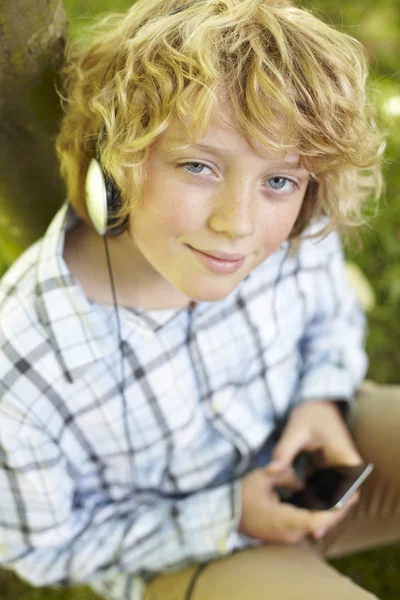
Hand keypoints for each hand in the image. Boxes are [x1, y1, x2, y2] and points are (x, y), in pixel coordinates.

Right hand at [238, 466, 356, 543]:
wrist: (223, 512)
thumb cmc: (239, 494)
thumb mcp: (262, 477)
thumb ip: (286, 475)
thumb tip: (302, 481)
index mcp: (283, 520)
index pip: (317, 520)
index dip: (336, 511)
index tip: (349, 498)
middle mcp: (288, 533)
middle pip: (320, 524)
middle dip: (337, 509)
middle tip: (353, 492)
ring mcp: (286, 536)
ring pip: (315, 525)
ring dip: (328, 511)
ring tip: (343, 493)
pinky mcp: (284, 533)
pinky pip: (306, 524)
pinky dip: (317, 512)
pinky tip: (324, 498)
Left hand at [267, 400, 362, 536]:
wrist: (315, 402)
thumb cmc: (309, 413)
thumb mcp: (296, 430)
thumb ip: (284, 451)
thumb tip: (270, 471)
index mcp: (344, 456)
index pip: (349, 488)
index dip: (339, 507)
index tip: (322, 520)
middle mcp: (345, 465)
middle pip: (343, 497)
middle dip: (328, 514)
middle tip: (311, 532)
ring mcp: (337, 468)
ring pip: (333, 495)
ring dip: (320, 509)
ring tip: (302, 525)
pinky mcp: (327, 469)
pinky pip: (323, 489)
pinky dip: (312, 498)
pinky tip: (296, 509)